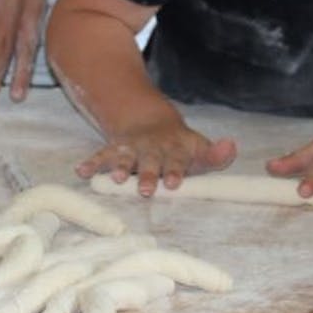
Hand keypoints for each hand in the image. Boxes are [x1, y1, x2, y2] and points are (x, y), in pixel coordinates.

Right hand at [74, 118, 236, 194]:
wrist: (149, 123)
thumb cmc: (180, 147)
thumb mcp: (199, 148)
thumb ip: (216, 154)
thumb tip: (231, 146)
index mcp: (176, 148)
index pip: (177, 159)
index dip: (176, 170)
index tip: (174, 183)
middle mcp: (153, 147)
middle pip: (151, 161)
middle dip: (149, 174)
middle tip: (148, 190)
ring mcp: (132, 148)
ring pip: (125, 158)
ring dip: (121, 168)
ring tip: (118, 180)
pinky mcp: (115, 150)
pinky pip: (102, 155)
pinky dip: (92, 163)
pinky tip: (81, 172)